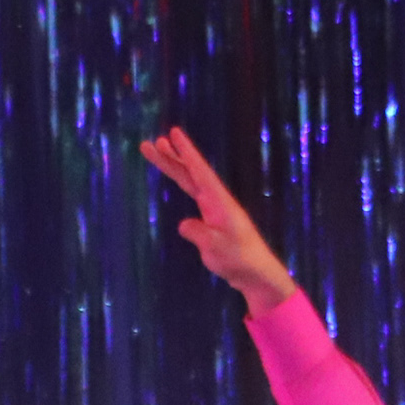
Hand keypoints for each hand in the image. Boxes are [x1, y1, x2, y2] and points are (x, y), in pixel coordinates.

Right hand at [139, 130, 299, 318]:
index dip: (186, 152)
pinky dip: (181, 181)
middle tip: (152, 142)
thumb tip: (184, 224)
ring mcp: (212, 207)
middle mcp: (215, 199)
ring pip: (189, 181)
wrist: (253, 271)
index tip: (173, 133)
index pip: (199, 171)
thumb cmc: (238, 259)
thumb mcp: (216, 248)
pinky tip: (174, 175)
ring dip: (173, 166)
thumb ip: (199, 234)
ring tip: (156, 152)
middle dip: (171, 157)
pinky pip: (192, 193)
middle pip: (189, 173)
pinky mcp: (209, 217)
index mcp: (218, 201)